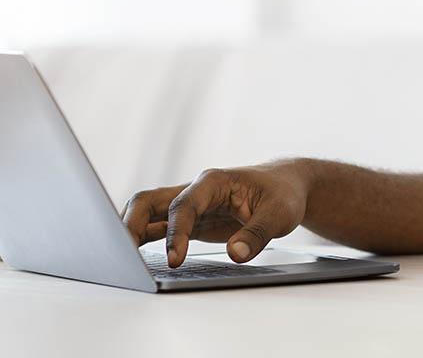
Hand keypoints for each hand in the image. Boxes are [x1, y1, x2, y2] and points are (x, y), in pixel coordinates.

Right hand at [121, 160, 311, 267]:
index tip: (175, 260)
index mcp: (213, 182)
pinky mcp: (189, 221)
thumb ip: (258, 234)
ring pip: (146, 213)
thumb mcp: (280, 214)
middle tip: (121, 256)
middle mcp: (195, 190)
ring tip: (116, 261)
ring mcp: (189, 205)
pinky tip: (131, 260)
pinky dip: (141, 241)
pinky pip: (156, 228)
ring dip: (128, 232)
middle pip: (149, 201)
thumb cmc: (283, 195)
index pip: (184, 205)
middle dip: (130, 225)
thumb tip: (235, 255)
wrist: (287, 187)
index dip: (176, 232)